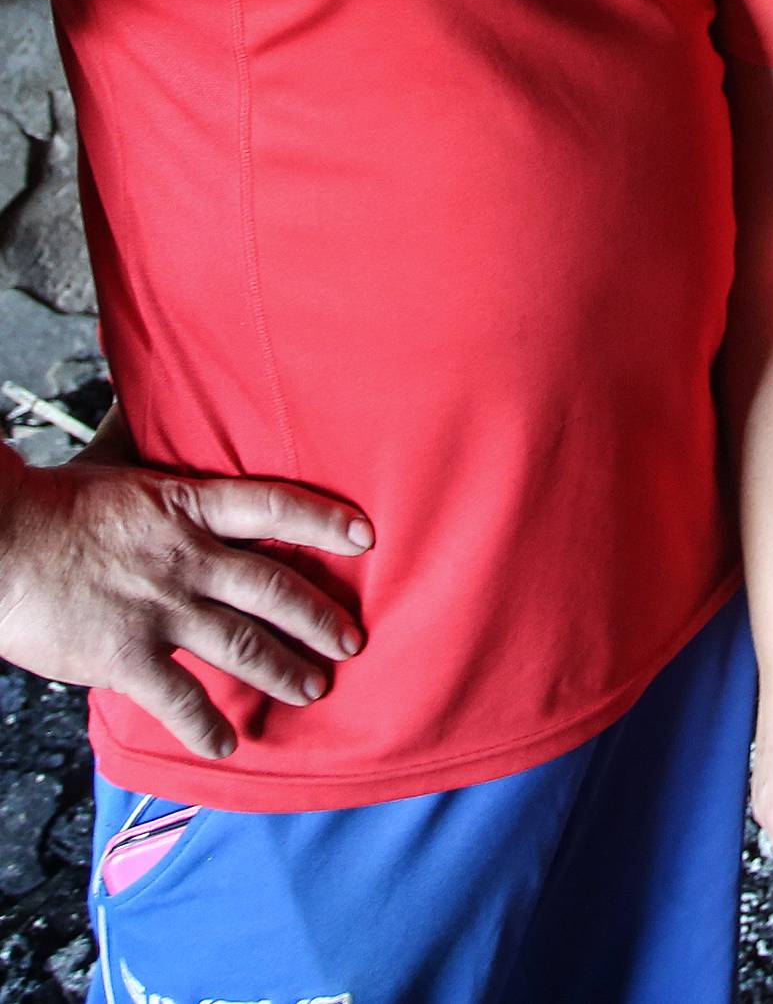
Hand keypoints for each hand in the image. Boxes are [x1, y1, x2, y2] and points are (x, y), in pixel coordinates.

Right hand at [0, 457, 371, 759]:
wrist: (1, 545)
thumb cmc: (55, 503)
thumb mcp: (119, 462)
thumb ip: (151, 447)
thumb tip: (155, 400)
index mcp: (186, 506)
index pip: (274, 507)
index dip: (323, 520)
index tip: (365, 536)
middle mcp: (186, 558)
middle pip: (272, 588)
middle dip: (318, 618)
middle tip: (351, 642)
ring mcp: (160, 610)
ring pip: (241, 644)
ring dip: (282, 670)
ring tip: (312, 687)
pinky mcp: (127, 657)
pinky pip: (180, 699)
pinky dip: (207, 726)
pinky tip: (227, 744)